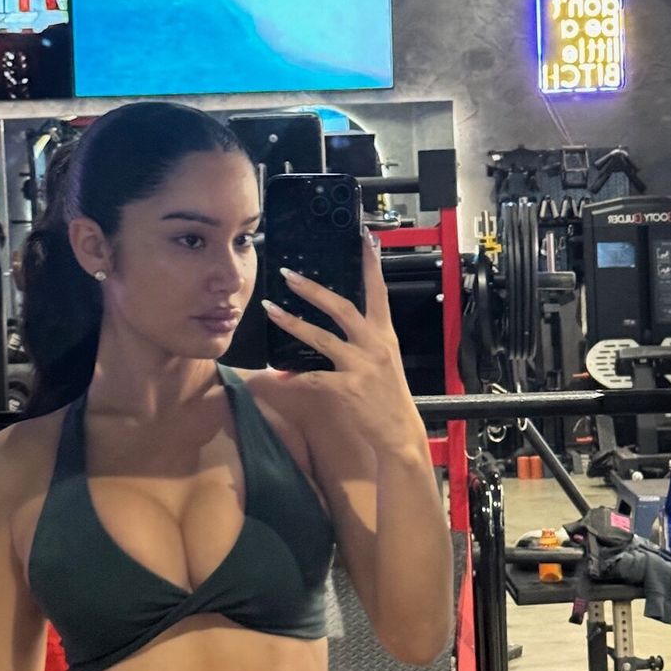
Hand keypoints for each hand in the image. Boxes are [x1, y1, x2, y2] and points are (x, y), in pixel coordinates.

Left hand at [263, 233, 424, 454]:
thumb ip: (367, 340)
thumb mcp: (385, 360)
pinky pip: (312, 376)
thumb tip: (341, 325)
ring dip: (292, 323)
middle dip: (313, 290)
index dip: (371, 263)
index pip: (378, 291)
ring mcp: (360, 366)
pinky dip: (293, 375)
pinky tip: (277, 375)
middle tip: (289, 275)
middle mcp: (374, 345)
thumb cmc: (390, 396)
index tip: (365, 237)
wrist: (399, 433)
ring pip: (320, 337)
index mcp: (385, 335)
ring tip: (270, 309)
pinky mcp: (346, 388)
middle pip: (342, 307)